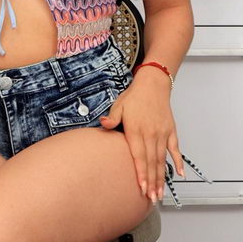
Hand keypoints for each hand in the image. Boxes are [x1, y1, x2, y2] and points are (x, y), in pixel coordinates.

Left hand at [99, 71, 184, 202]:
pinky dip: (178, 162)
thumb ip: (112, 118)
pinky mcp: (170, 131)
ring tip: (161, 192)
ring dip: (161, 177)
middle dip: (152, 182)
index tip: (142, 188)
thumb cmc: (135, 96)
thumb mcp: (119, 105)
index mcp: (136, 130)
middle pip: (151, 162)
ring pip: (162, 159)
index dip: (141, 174)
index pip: (139, 157)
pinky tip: (179, 174)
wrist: (153, 84)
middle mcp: (150, 134)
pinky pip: (175, 149)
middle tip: (152, 199)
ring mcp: (162, 133)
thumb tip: (104, 124)